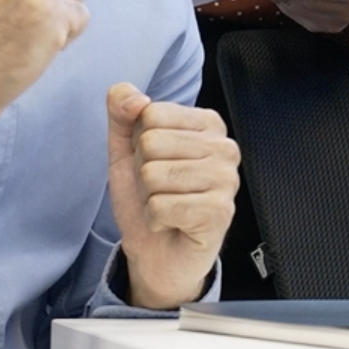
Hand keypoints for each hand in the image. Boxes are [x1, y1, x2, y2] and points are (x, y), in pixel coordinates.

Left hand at [105, 85, 240, 307]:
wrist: (157, 253)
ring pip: (154, 175)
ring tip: (166, 206)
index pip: (151, 114)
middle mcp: (224, 148)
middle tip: (159, 190)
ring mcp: (226, 180)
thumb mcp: (126, 151)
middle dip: (142, 173)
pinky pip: (161, 206)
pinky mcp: (220, 212)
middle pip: (151, 143)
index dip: (139, 144)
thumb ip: (122, 113)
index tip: (155, 163)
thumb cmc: (149, 200)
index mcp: (207, 124)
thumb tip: (131, 95)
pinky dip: (155, 219)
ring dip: (148, 198)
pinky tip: (172, 223)